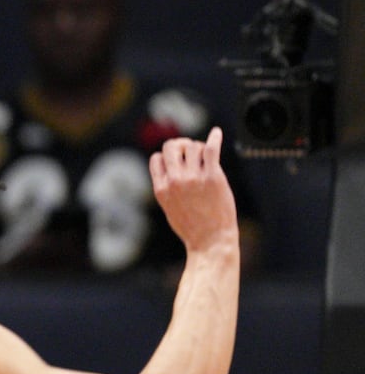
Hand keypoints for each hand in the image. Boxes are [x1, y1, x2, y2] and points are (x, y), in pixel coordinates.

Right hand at [150, 127, 237, 253]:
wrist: (211, 241)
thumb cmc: (192, 228)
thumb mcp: (168, 207)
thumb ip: (166, 187)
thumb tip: (168, 172)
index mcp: (161, 188)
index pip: (157, 158)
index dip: (166, 156)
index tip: (177, 161)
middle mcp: (175, 180)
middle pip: (171, 146)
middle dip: (180, 145)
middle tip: (189, 150)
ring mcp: (194, 178)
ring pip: (192, 146)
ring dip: (198, 147)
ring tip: (205, 155)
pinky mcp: (213, 177)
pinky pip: (211, 150)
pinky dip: (214, 138)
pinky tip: (217, 133)